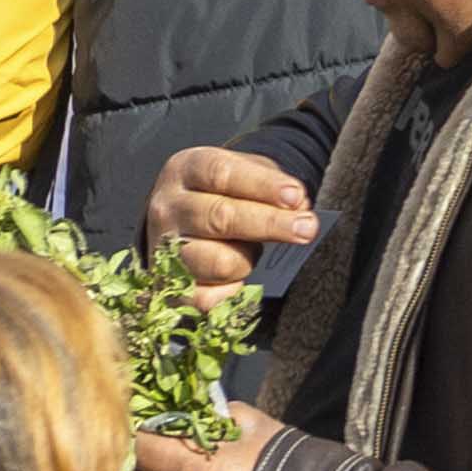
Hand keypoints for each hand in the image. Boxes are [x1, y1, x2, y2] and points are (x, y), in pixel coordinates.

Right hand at [142, 145, 320, 278]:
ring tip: (252, 251)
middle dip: (270, 223)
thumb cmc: (218, 193)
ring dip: (248, 259)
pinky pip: (208, 300)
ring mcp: (164, 250)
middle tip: (307, 228)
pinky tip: (237, 279)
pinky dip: (231, 292)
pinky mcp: (169, 288)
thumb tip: (300, 207)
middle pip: (221, 217)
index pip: (222, 173)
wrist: (176, 222)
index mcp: (184, 170)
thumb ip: (270, 183)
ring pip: (218, 262)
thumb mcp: (239, 172)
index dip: (262, 185)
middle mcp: (168, 208)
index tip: (296, 196)